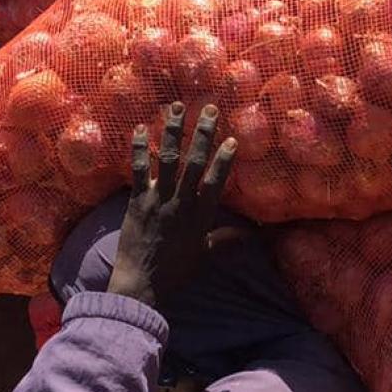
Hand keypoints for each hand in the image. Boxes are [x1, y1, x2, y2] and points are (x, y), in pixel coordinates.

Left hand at [107, 102, 237, 306]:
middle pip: (194, 162)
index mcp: (200, 215)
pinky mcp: (137, 200)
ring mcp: (158, 199)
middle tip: (209, 109)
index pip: (216, 181)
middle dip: (203, 133)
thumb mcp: (206, 255)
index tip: (232, 139)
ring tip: (176, 107)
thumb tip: (254, 236)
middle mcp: (181, 202)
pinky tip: (138, 128)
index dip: (224, 159)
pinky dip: (138, 148)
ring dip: (172, 131)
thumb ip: (227, 241)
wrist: (142, 284)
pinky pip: (138, 170)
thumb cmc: (177, 271)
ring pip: (168, 159)